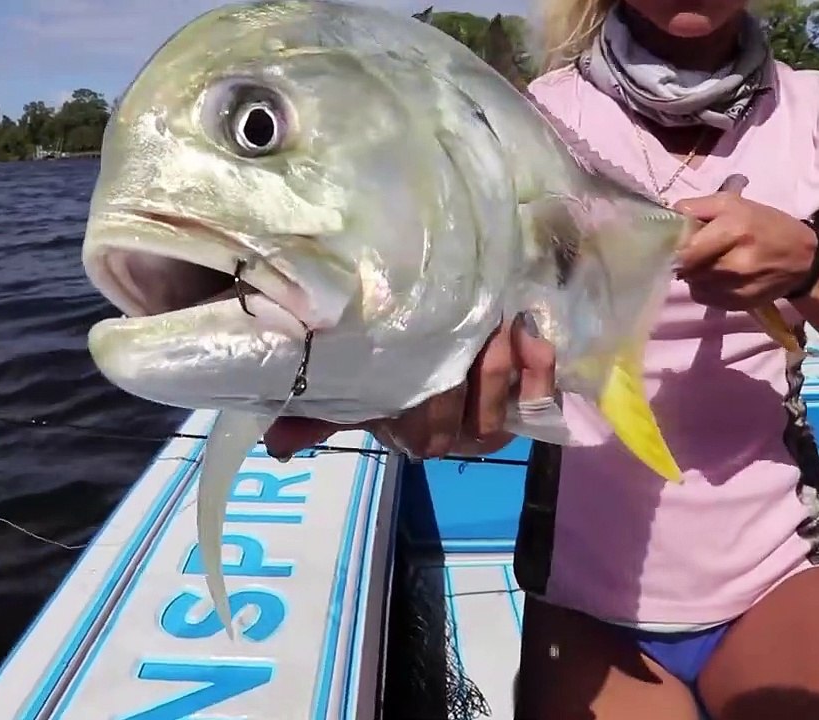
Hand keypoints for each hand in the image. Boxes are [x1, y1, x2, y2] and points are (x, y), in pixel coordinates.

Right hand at [262, 314, 555, 459]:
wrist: (420, 339)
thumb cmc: (383, 366)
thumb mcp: (347, 384)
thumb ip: (316, 412)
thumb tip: (274, 445)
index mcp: (416, 432)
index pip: (433, 437)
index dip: (439, 408)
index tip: (436, 361)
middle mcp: (458, 432)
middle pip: (480, 422)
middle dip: (483, 377)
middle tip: (480, 326)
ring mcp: (496, 413)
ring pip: (511, 408)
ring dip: (511, 366)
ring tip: (506, 322)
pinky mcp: (528, 394)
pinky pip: (543, 396)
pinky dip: (543, 369)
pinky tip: (534, 334)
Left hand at [672, 190, 818, 310]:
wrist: (804, 260)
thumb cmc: (766, 226)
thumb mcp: (733, 203)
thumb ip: (697, 207)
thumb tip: (669, 218)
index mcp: (733, 230)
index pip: (685, 249)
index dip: (675, 246)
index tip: (677, 241)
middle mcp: (733, 263)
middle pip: (686, 267)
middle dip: (684, 259)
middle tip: (695, 250)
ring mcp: (735, 288)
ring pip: (693, 283)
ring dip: (694, 273)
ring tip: (711, 261)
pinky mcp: (735, 305)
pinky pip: (703, 296)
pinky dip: (705, 286)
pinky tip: (719, 276)